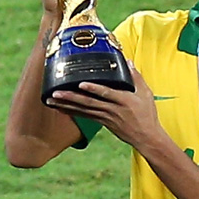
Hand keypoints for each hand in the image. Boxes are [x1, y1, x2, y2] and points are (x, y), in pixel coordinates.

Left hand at [47, 69, 162, 149]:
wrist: (146, 137)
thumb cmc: (147, 115)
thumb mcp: (146, 93)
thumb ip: (136, 77)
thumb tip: (128, 62)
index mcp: (123, 100)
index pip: (105, 93)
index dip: (93, 89)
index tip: (80, 84)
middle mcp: (111, 109)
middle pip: (88, 102)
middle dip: (70, 97)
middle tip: (55, 93)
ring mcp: (105, 117)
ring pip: (83, 110)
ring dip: (66, 104)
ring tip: (52, 100)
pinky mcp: (102, 122)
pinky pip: (84, 116)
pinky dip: (72, 112)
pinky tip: (61, 108)